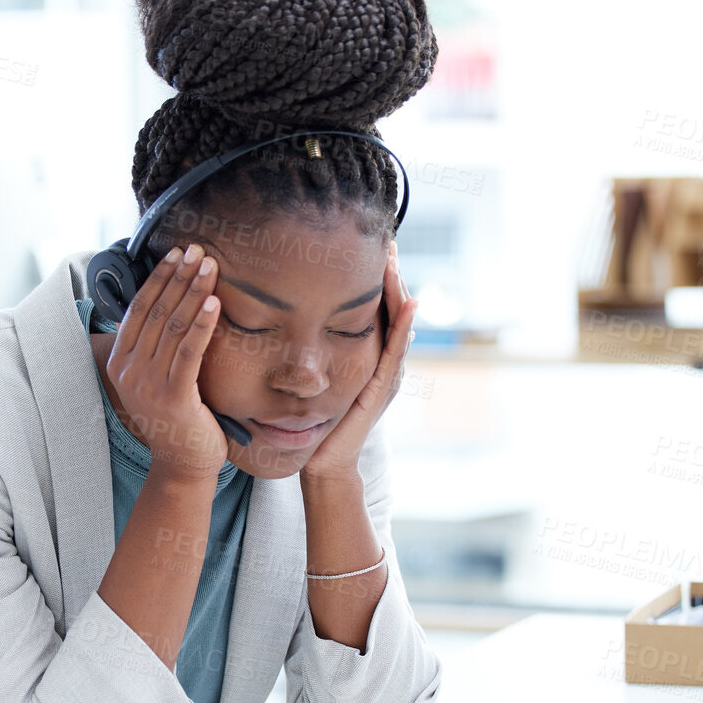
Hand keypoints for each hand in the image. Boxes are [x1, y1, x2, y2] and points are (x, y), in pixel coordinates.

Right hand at [104, 242, 226, 481]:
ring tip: (210, 266)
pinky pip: (189, 352)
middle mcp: (129, 371)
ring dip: (193, 291)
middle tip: (198, 250)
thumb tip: (159, 306)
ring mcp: (149, 385)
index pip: (139, 309)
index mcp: (120, 362)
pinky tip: (214, 302)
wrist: (183, 462)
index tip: (177, 253)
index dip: (159, 278)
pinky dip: (202, 324)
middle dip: (179, 276)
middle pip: (157, 312)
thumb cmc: (175, 416)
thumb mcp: (155, 377)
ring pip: (173, 326)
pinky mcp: (174, 397)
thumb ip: (152, 346)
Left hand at [301, 245, 416, 484]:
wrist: (324, 461)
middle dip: (392, 276)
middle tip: (389, 240)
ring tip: (397, 262)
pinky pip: (395, 353)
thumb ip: (315, 351)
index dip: (378, 279)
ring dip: (400, 292)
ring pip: (399, 325)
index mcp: (369, 357)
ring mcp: (386, 376)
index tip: (373, 245)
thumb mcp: (317, 376)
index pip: (377, 308)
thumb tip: (294, 319)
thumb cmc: (316, 422)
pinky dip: (403, 327)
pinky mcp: (381, 389)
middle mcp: (383, 362)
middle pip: (394, 310)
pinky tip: (408, 303)